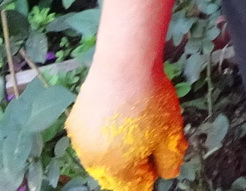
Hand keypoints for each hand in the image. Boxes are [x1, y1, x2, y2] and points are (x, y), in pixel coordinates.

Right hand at [66, 67, 187, 190]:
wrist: (123, 66)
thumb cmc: (150, 103)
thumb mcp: (172, 134)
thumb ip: (170, 161)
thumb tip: (166, 174)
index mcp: (117, 170)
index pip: (133, 188)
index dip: (149, 174)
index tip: (158, 154)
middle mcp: (92, 162)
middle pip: (115, 176)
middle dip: (132, 164)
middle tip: (149, 137)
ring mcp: (79, 143)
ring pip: (101, 158)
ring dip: (116, 149)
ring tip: (134, 121)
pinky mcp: (73, 123)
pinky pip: (90, 138)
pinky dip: (103, 133)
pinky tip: (117, 112)